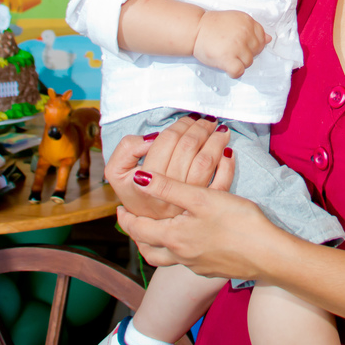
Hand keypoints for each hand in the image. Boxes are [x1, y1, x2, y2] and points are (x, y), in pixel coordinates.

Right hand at [105, 115, 234, 224]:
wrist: (149, 225)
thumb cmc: (135, 192)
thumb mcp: (117, 171)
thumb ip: (127, 149)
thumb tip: (153, 138)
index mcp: (145, 181)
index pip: (166, 142)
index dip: (179, 125)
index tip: (187, 119)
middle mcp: (167, 192)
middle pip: (188, 148)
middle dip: (199, 128)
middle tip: (205, 120)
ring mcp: (187, 201)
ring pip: (206, 162)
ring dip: (215, 141)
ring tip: (219, 130)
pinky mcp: (204, 207)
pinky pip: (222, 183)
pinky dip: (228, 165)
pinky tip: (228, 151)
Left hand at [116, 172, 274, 279]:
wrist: (268, 255)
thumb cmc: (237, 223)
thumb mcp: (201, 198)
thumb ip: (169, 188)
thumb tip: (139, 179)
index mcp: (174, 238)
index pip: (138, 230)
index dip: (126, 219)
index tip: (119, 209)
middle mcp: (181, 256)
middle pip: (148, 250)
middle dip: (138, 235)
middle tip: (134, 222)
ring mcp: (197, 265)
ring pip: (166, 259)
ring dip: (157, 246)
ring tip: (158, 231)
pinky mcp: (213, 269)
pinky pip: (187, 261)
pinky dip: (180, 250)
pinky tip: (192, 238)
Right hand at [193, 10, 271, 77]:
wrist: (193, 29)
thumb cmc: (212, 26)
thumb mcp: (235, 20)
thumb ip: (252, 29)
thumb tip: (269, 39)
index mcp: (247, 21)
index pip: (261, 37)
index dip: (251, 43)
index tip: (240, 42)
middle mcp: (244, 32)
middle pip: (257, 50)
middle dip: (246, 52)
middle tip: (231, 49)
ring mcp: (237, 46)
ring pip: (249, 62)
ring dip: (239, 62)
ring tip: (226, 55)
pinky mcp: (228, 58)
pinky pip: (239, 71)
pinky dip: (234, 72)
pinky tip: (226, 66)